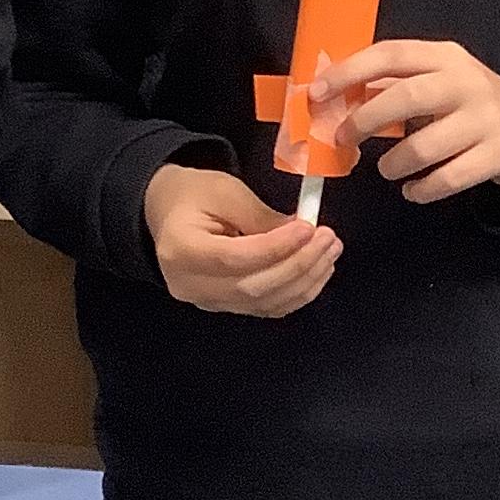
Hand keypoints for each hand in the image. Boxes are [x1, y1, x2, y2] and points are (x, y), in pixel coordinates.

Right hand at [144, 161, 339, 316]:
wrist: (169, 213)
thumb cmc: (194, 195)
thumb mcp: (225, 192)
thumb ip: (261, 217)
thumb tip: (303, 234)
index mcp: (181, 250)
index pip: (235, 258)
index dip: (276, 247)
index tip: (309, 228)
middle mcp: (190, 285)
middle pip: (252, 287)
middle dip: (298, 265)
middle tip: (328, 239)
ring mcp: (207, 302)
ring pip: (264, 302)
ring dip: (305, 280)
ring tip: (329, 252)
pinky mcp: (225, 307)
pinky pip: (266, 308)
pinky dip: (298, 293)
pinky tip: (317, 270)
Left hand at [318, 40, 499, 204]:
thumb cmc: (467, 103)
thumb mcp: (438, 81)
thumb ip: (394, 85)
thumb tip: (333, 99)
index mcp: (444, 56)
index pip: (390, 55)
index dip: (349, 72)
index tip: (317, 92)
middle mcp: (466, 83)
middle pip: (405, 98)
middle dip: (365, 121)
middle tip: (343, 138)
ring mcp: (485, 119)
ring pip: (424, 146)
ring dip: (394, 164)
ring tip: (388, 170)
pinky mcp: (499, 154)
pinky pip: (449, 178)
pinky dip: (423, 189)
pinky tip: (414, 190)